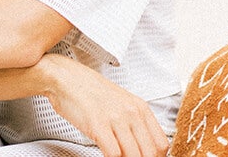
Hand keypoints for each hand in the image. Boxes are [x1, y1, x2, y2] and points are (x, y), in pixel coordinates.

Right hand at [41, 55, 169, 156]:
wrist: (66, 78)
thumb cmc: (89, 91)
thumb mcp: (120, 103)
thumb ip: (132, 123)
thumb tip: (140, 146)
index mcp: (140, 108)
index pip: (161, 144)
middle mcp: (131, 113)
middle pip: (151, 152)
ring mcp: (116, 119)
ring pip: (135, 156)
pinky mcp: (98, 125)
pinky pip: (114, 154)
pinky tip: (106, 156)